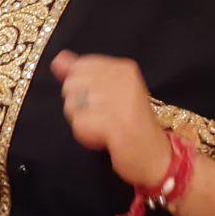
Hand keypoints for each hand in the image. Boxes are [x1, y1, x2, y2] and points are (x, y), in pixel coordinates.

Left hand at [50, 50, 171, 187]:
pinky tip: (105, 138)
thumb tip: (59, 59)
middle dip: (78, 105)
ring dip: (82, 121)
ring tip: (105, 128)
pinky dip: (86, 135)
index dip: (80, 87)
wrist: (155, 156)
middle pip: (71, 85)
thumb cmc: (130, 124)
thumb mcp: (109, 92)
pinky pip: (79, 124)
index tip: (101, 100)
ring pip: (72, 105)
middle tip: (103, 116)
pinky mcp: (116, 124)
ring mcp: (120, 101)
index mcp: (124, 68)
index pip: (80, 66)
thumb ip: (82, 74)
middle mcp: (123, 80)